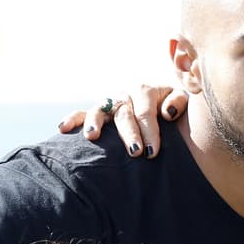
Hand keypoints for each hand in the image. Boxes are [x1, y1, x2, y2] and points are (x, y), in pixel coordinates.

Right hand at [56, 86, 187, 156]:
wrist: (166, 110)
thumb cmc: (174, 110)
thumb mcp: (181, 102)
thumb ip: (179, 102)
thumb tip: (167, 112)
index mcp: (147, 91)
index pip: (146, 111)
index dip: (149, 131)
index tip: (151, 152)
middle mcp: (126, 95)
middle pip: (124, 113)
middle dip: (129, 134)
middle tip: (135, 153)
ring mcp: (111, 103)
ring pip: (100, 109)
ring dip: (95, 122)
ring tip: (92, 137)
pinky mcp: (100, 112)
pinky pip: (82, 113)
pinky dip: (72, 119)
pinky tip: (62, 129)